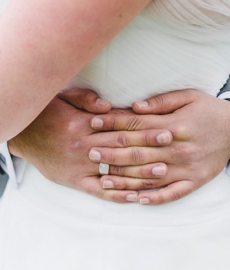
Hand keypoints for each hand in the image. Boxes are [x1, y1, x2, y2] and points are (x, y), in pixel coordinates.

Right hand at [10, 89, 174, 202]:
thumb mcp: (59, 98)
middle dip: (149, 147)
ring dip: (140, 172)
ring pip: (114, 171)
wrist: (18, 135)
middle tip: (172, 147)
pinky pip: (99, 191)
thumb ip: (84, 99)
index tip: (164, 127)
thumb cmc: (41, 113)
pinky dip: (117, 194)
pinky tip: (135, 195)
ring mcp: (79, 165)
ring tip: (163, 172)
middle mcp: (82, 146)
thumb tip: (109, 105)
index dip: (142, 128)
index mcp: (81, 124)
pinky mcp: (73, 180)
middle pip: (122, 148)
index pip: (118, 127)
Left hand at [88, 89, 229, 204]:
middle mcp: (178, 149)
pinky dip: (155, 198)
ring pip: (150, 176)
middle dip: (112, 153)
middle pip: (138, 152)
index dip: (112, 124)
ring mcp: (186, 168)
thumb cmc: (207, 110)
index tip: (92, 123)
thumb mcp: (187, 97)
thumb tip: (134, 106)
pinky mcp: (195, 181)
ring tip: (103, 180)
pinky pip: (173, 193)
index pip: (136, 126)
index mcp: (173, 126)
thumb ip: (159, 102)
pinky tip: (137, 199)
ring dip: (125, 179)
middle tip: (90, 153)